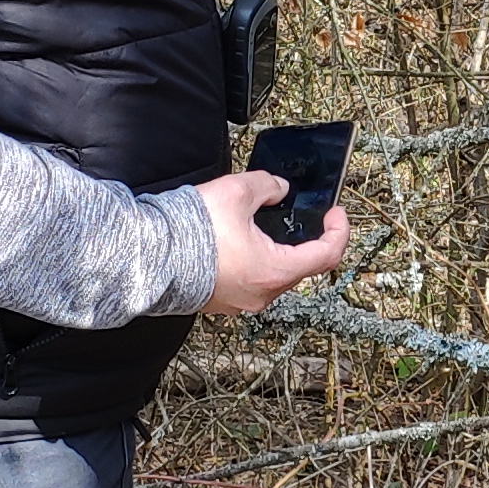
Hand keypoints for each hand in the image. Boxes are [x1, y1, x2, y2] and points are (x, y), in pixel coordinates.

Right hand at [197, 169, 350, 315]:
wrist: (149, 258)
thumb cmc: (190, 233)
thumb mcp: (237, 193)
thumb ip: (266, 186)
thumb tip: (278, 189)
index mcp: (274, 272)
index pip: (326, 255)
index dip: (338, 231)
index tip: (335, 214)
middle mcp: (262, 294)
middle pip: (300, 266)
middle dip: (304, 238)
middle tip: (300, 214)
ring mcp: (241, 301)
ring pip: (273, 273)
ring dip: (276, 248)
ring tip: (261, 223)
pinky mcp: (222, 300)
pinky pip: (249, 279)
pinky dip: (253, 259)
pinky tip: (238, 239)